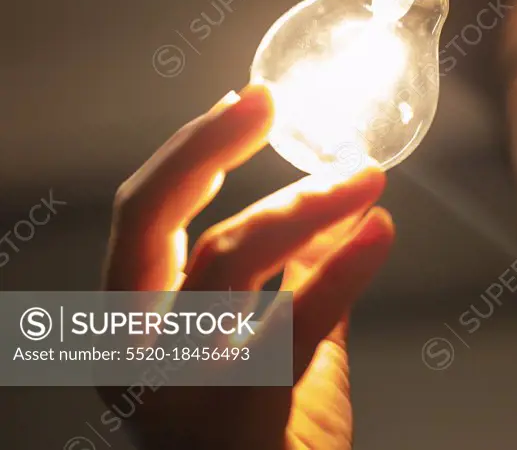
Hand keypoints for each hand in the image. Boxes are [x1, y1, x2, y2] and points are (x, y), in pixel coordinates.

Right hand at [99, 84, 394, 449]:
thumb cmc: (269, 439)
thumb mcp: (272, 344)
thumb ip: (297, 278)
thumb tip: (333, 211)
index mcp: (135, 328)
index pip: (144, 218)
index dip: (191, 153)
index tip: (249, 104)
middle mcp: (133, 354)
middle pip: (151, 221)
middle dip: (207, 148)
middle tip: (270, 104)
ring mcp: (172, 387)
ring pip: (229, 257)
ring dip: (306, 203)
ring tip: (366, 177)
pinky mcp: (231, 418)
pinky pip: (292, 323)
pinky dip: (342, 269)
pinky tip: (381, 231)